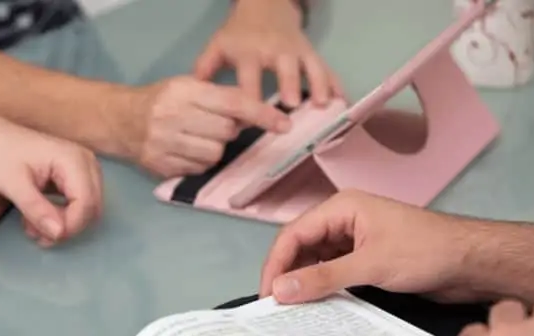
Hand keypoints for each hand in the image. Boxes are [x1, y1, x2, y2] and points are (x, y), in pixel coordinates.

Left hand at [0, 122, 102, 247]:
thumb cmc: (0, 156)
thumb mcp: (14, 185)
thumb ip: (37, 209)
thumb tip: (59, 234)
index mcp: (74, 159)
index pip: (86, 203)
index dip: (70, 225)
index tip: (43, 236)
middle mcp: (87, 163)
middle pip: (92, 208)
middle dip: (66, 227)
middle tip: (36, 232)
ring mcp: (86, 169)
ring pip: (88, 210)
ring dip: (64, 224)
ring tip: (33, 225)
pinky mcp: (79, 177)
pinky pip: (81, 205)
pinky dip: (63, 217)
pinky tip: (40, 216)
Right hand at [121, 76, 290, 177]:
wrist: (119, 120)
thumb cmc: (161, 101)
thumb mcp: (188, 87)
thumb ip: (221, 97)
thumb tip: (258, 114)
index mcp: (184, 92)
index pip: (233, 103)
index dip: (261, 114)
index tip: (284, 125)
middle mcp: (173, 117)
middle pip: (226, 132)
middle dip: (229, 130)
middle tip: (214, 125)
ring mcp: (165, 144)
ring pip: (215, 154)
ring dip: (215, 148)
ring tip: (199, 138)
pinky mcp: (161, 166)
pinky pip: (199, 169)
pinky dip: (201, 161)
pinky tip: (188, 150)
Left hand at [194, 0, 341, 106]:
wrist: (265, 5)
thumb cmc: (238, 35)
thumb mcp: (218, 46)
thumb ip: (204, 70)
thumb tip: (190, 98)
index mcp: (249, 53)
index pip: (249, 81)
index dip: (249, 102)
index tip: (249, 124)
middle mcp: (275, 51)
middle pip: (283, 69)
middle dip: (288, 86)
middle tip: (291, 107)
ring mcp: (297, 51)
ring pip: (310, 66)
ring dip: (317, 84)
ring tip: (323, 104)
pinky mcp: (311, 52)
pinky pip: (326, 68)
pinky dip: (335, 84)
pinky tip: (343, 101)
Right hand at [260, 191, 478, 302]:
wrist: (473, 263)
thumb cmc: (431, 250)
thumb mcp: (371, 265)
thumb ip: (323, 277)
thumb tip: (283, 289)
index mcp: (342, 208)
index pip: (293, 234)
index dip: (276, 265)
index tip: (268, 294)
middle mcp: (344, 221)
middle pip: (300, 247)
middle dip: (287, 275)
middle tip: (276, 306)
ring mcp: (355, 240)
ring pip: (314, 261)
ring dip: (304, 283)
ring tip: (293, 310)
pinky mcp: (366, 259)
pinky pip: (332, 272)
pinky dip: (322, 288)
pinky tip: (317, 306)